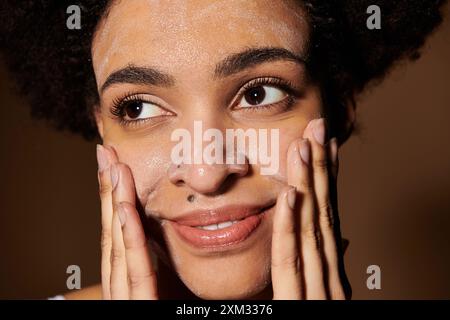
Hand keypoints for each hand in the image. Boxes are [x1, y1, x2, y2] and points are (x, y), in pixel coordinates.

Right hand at [96, 145, 157, 299]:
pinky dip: (130, 238)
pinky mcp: (141, 305)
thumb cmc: (175, 312)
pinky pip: (137, 269)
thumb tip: (162, 225)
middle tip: (106, 153)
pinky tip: (124, 210)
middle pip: (112, 229)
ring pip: (119, 243)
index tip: (112, 163)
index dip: (111, 195)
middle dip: (108, 189)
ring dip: (115, 203)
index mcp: (128, 274)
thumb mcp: (166, 279)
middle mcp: (122, 282)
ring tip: (115, 168)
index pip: (117, 229)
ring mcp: (127, 295)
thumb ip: (160, 256)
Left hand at [271, 118, 350, 298]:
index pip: (330, 214)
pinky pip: (288, 259)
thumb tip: (344, 240)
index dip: (329, 177)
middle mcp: (331, 273)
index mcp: (332, 269)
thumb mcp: (324, 292)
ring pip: (310, 226)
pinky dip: (289, 225)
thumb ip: (330, 266)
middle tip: (317, 127)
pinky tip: (288, 194)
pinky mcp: (298, 304)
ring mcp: (320, 289)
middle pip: (324, 211)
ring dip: (307, 183)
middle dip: (321, 166)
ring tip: (303, 146)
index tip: (327, 144)